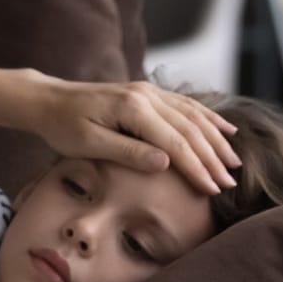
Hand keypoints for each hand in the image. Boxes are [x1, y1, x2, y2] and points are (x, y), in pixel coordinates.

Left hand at [22, 72, 242, 195]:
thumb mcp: (89, 144)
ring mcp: (149, 91)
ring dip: (216, 140)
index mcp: (132, 108)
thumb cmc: (62, 126)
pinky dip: (208, 118)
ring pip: (193, 116)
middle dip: (213, 158)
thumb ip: (127, 152)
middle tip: (231, 185)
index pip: (175, 143)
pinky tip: (225, 129)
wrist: (47, 101)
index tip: (213, 190)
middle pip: (190, 129)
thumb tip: (166, 164)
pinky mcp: (147, 93)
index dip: (197, 168)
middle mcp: (146, 95)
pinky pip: (185, 105)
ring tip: (234, 163)